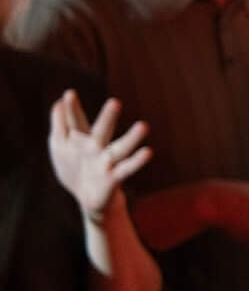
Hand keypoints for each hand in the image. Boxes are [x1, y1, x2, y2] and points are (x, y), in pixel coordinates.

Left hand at [48, 92, 151, 221]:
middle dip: (108, 119)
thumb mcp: (60, 145)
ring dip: (132, 139)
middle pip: (102, 131)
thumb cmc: (75, 166)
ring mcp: (107, 161)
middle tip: (115, 103)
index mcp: (82, 139)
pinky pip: (127, 169)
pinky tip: (148, 152)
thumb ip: (59, 124)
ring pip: (121, 149)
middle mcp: (97, 147)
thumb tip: (58, 102)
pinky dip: (137, 161)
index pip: (77, 122)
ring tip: (143, 126)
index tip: (69, 94)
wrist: (88, 196)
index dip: (72, 110)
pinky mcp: (114, 178)